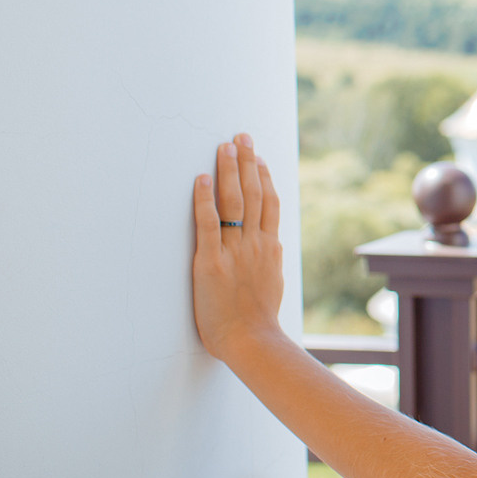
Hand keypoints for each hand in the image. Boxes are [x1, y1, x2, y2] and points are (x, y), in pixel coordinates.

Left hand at [191, 133, 284, 362]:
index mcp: (270, 248)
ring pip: (234, 202)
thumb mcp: (274, 283)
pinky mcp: (210, 262)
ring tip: (224, 146)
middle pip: (253, 193)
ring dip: (229, 171)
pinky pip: (207, 224)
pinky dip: (204, 199)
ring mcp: (234, 251)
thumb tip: (275, 243)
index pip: (269, 202)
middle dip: (247, 162)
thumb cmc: (260, 320)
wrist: (252, 341)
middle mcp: (255, 244)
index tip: (258, 156)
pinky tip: (201, 178)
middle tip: (241, 136)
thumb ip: (272, 259)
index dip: (263, 176)